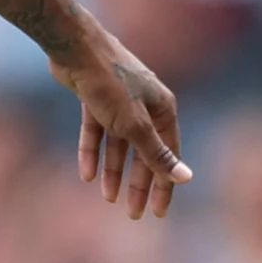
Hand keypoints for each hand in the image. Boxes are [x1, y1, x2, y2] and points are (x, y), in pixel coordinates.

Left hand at [55, 27, 189, 218]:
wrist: (75, 49)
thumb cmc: (110, 85)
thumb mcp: (135, 125)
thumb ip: (157, 153)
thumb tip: (186, 177)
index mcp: (163, 110)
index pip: (169, 154)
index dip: (164, 184)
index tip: (158, 212)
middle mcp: (145, 105)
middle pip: (144, 152)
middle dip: (138, 183)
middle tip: (133, 214)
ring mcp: (120, 102)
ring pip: (118, 144)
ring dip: (114, 171)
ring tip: (108, 198)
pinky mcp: (95, 98)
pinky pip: (96, 132)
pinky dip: (92, 152)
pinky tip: (86, 175)